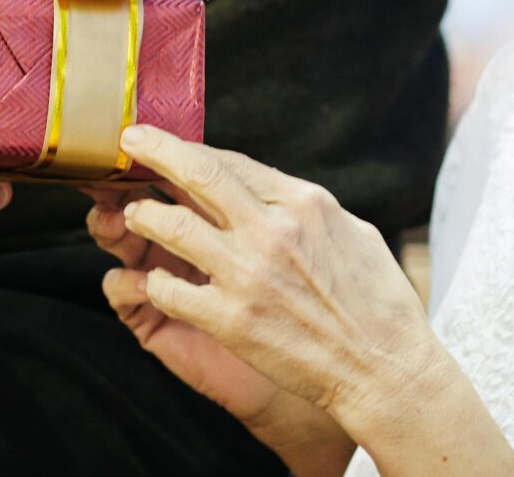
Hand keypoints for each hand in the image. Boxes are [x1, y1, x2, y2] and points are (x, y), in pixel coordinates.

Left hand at [110, 125, 445, 435]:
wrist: (383, 371)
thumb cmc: (378, 305)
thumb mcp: (352, 232)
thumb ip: (307, 209)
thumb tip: (275, 193)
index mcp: (303, 203)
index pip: (232, 162)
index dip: (193, 149)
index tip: (170, 142)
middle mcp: (271, 230)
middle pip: (197, 174)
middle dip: (155, 150)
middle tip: (130, 142)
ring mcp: (247, 274)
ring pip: (171, 227)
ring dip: (143, 216)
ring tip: (132, 216)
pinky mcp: (229, 320)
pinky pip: (171, 290)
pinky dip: (155, 283)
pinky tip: (153, 282)